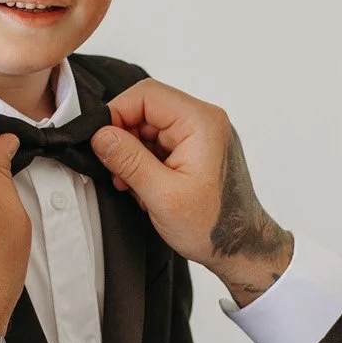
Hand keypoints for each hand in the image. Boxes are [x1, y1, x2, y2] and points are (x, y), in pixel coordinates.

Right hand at [92, 80, 293, 305]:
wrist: (241, 247)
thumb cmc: (214, 227)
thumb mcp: (163, 196)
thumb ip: (129, 161)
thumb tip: (101, 136)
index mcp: (201, 123)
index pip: (146, 95)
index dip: (116, 114)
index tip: (100, 141)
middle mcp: (204, 121)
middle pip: (147, 108)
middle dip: (124, 138)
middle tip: (116, 170)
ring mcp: (202, 134)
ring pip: (150, 126)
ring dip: (133, 152)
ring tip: (130, 183)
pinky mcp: (197, 148)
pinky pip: (161, 141)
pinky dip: (145, 160)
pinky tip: (144, 185)